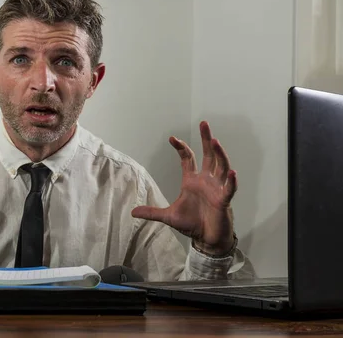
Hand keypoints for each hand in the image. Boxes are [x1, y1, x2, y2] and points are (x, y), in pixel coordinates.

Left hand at [131, 121, 236, 255]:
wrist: (206, 239)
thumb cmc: (191, 224)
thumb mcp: (168, 216)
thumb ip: (152, 212)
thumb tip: (132, 212)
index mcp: (192, 181)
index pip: (187, 159)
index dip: (181, 148)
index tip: (171, 138)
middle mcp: (205, 181)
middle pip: (208, 155)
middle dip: (206, 139)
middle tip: (203, 124)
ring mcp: (216, 189)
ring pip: (221, 166)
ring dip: (219, 154)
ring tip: (215, 141)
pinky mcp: (224, 200)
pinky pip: (229, 188)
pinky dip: (231, 181)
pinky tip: (231, 172)